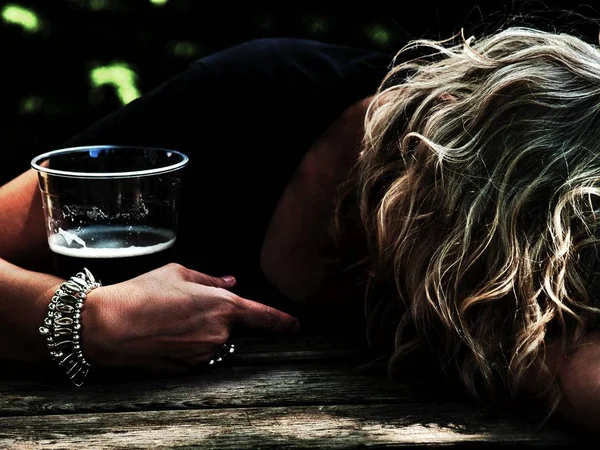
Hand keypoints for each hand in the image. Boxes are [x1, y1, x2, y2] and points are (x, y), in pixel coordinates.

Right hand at [80, 263, 299, 371]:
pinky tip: (165, 335)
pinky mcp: (187, 369)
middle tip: (183, 308)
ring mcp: (203, 355)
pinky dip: (188, 346)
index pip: (263, 317)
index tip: (294, 325)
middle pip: (231, 328)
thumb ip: (211, 280)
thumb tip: (231, 283)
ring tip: (170, 321)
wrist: (108, 325)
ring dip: (200, 333)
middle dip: (215, 318)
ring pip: (213, 342)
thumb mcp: (179, 274)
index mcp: (222, 306)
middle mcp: (218, 334)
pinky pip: (197, 355)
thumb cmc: (142, 294)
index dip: (282, 322)